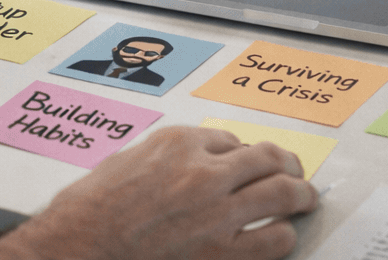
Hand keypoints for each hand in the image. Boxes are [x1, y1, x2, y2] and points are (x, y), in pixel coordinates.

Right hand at [0, 128, 317, 259]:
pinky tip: (283, 234)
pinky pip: (274, 239)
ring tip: (306, 197)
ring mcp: (218, 212)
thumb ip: (167, 157)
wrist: (81, 245)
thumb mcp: (130, 160)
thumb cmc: (93, 208)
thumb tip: (190, 162)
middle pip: (266, 158)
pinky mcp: (223, 252)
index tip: (248, 159)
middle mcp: (205, 171)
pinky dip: (284, 234)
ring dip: (299, 193)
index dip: (243, 151)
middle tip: (293, 170)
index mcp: (179, 142)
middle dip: (284, 163)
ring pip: (281, 192)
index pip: (231, 139)